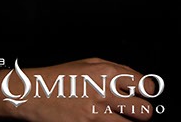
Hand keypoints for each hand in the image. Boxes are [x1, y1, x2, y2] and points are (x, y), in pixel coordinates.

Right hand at [0, 58, 157, 120]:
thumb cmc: (59, 78)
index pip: (146, 85)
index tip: (146, 95)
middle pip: (144, 111)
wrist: (32, 93)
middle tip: (136, 112)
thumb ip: (115, 71)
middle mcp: (105, 93)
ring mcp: (97, 114)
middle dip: (143, 113)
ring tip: (119, 118)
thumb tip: (136, 81)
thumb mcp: (88, 64)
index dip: (148, 93)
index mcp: (108, 73)